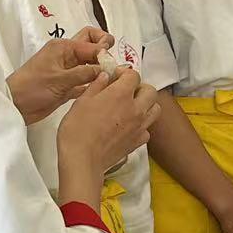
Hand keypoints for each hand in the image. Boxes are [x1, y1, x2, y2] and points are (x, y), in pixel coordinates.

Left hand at [7, 28, 110, 124]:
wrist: (15, 106)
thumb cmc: (32, 88)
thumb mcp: (60, 79)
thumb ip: (85, 73)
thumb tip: (107, 68)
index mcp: (63, 47)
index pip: (92, 43)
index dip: (104, 53)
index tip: (111, 67)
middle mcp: (67, 56)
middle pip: (92, 46)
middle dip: (104, 51)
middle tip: (113, 64)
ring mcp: (68, 71)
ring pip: (90, 65)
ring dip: (101, 69)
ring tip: (113, 79)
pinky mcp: (67, 86)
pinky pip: (86, 82)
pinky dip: (94, 84)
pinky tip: (103, 91)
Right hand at [57, 68, 159, 192]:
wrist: (83, 159)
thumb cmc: (77, 129)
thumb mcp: (82, 101)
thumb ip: (96, 86)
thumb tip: (105, 76)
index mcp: (121, 94)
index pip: (133, 75)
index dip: (124, 73)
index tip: (115, 77)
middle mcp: (135, 108)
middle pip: (150, 91)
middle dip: (140, 87)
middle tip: (126, 91)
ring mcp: (139, 126)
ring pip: (155, 109)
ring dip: (146, 105)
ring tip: (132, 108)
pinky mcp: (138, 142)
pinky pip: (147, 129)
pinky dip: (142, 126)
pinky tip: (129, 127)